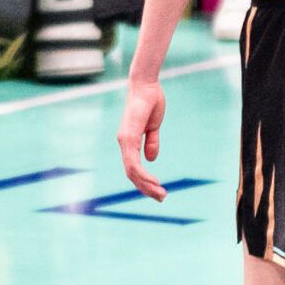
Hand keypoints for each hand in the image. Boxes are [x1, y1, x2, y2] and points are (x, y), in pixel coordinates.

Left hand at [117, 76, 167, 200]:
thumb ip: (151, 142)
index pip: (133, 168)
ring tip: (160, 194)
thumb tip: (151, 159)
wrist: (146, 86)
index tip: (158, 190)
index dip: (144, 181)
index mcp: (128, 141)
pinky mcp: (129, 137)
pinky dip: (142, 174)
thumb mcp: (153, 126)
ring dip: (145, 185)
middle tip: (161, 198)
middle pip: (131, 174)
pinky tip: (153, 182)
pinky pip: (133, 162)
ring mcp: (125, 140)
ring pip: (132, 171)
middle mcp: (124, 143)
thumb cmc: (150, 101)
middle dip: (146, 188)